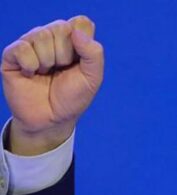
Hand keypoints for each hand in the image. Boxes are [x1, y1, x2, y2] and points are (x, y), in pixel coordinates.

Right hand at [1, 16, 103, 154]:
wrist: (51, 119)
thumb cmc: (73, 98)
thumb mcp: (93, 78)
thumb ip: (94, 54)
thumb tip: (76, 32)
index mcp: (74, 40)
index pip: (80, 23)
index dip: (82, 43)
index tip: (79, 62)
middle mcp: (52, 38)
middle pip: (61, 27)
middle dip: (65, 54)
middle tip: (61, 70)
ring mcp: (31, 44)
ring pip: (41, 35)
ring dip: (48, 61)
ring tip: (46, 73)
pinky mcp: (12, 55)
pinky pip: (22, 48)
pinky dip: (30, 64)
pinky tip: (31, 74)